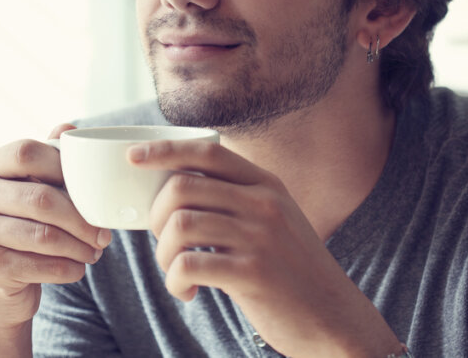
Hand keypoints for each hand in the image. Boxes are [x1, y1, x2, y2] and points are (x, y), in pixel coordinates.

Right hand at [0, 124, 111, 337]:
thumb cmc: (22, 227)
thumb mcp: (30, 189)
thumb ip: (48, 158)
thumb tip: (68, 128)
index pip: (27, 152)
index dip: (64, 166)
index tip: (91, 189)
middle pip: (42, 198)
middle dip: (82, 218)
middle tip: (104, 234)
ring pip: (45, 235)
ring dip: (80, 246)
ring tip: (95, 251)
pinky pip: (42, 265)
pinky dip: (69, 268)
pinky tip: (78, 268)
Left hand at [130, 140, 401, 357]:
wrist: (334, 317)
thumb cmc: (291, 269)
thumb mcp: (274, 219)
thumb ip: (237, 199)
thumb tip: (177, 186)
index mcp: (267, 184)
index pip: (207, 152)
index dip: (165, 150)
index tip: (133, 157)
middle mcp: (264, 203)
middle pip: (182, 187)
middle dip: (156, 215)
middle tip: (163, 242)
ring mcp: (261, 237)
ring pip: (179, 225)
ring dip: (163, 253)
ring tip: (175, 271)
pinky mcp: (254, 273)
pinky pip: (188, 265)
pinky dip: (175, 282)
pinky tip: (188, 292)